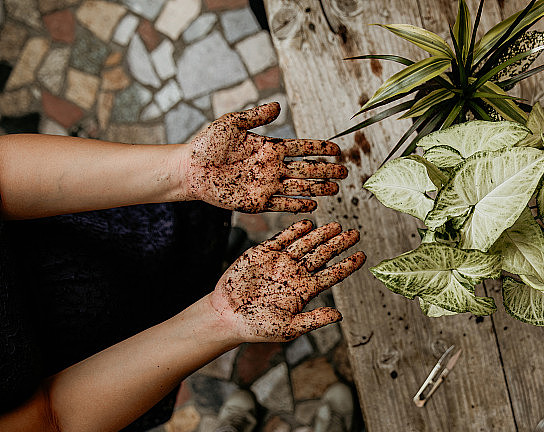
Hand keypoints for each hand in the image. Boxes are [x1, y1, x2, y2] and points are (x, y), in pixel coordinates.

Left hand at [183, 103, 346, 212]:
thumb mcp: (232, 124)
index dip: (319, 149)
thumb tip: (278, 106)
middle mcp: (272, 167)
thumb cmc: (208, 144)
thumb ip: (256, 116)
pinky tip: (312, 205)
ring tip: (335, 189)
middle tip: (344, 172)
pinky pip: (282, 204)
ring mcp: (266, 185)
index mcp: (269, 148)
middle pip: (306, 169)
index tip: (336, 149)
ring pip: (298, 187)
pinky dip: (297, 205)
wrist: (190, 169)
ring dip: (317, 189)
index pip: (300, 148)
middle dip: (326, 171)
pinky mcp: (257, 202)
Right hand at [210, 220, 365, 341]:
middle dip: (339, 244)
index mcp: (305, 290)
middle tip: (355, 233)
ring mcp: (280, 262)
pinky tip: (308, 224)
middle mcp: (296, 273)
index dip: (348, 265)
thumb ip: (314, 320)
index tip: (363, 256)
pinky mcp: (262, 253)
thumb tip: (339, 316)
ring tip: (337, 225)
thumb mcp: (289, 328)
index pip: (332, 275)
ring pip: (305, 244)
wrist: (227, 317)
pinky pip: (281, 239)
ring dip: (321, 234)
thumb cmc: (258, 327)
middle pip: (323, 255)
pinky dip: (294, 231)